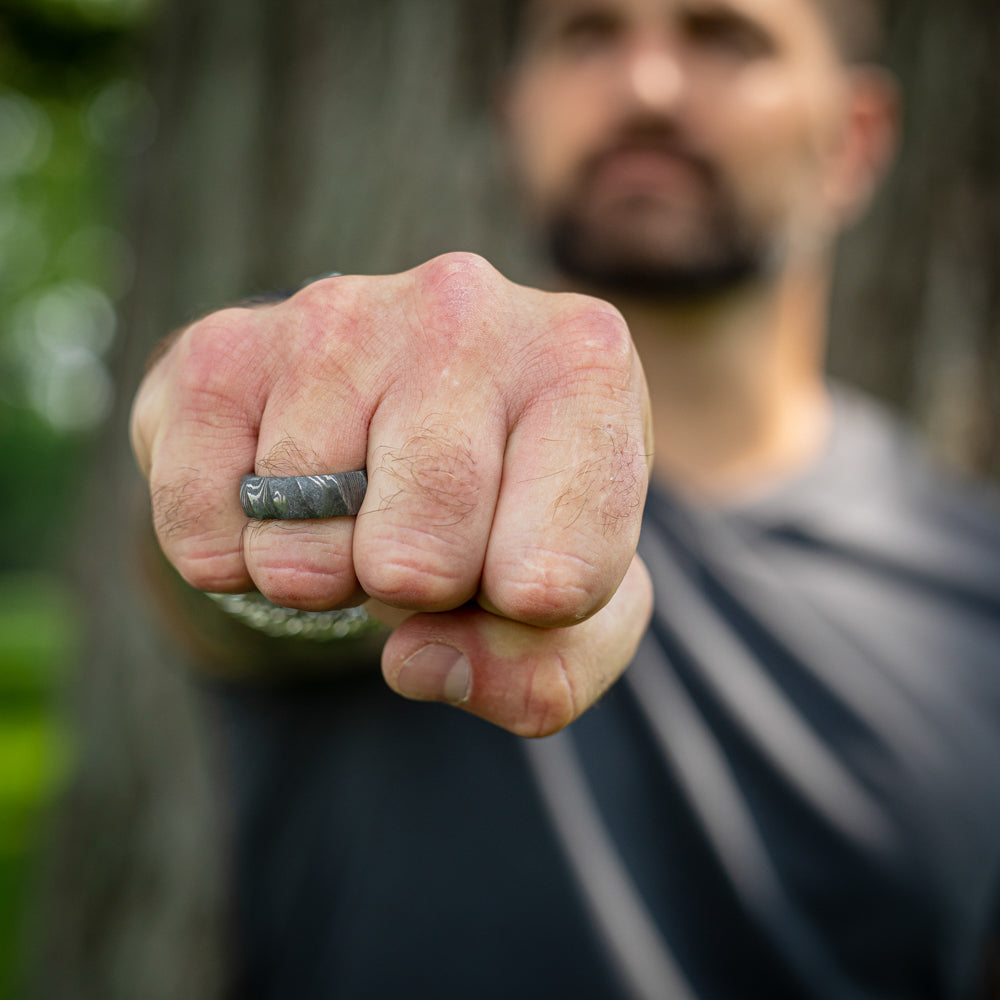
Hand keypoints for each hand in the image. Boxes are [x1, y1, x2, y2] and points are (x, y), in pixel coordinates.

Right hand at [131, 253, 652, 735]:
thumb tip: (418, 662)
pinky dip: (233, 558)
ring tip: (357, 507)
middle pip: (418, 560)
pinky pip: (201, 530)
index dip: (524, 613)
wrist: (396, 407)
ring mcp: (337, 318)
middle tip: (425, 538)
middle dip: (415, 592)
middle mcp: (465, 311)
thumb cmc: (506, 506)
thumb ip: (544, 673)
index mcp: (584, 363)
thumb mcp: (574, 603)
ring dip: (324, 572)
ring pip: (301, 549)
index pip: (558, 577)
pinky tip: (280, 496)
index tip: (516, 570)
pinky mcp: (222, 350)